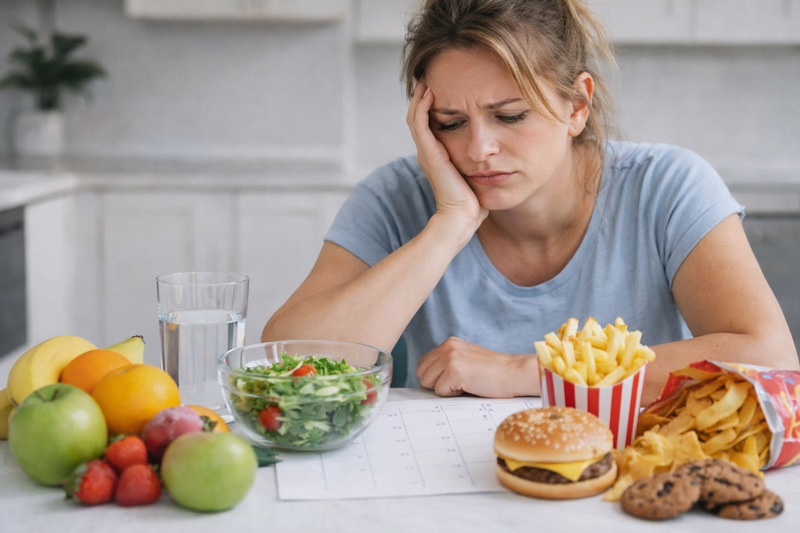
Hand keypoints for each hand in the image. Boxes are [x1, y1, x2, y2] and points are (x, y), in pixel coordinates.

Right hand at [406, 81, 487, 230]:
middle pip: (419, 115)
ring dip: (421, 95)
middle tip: (434, 74)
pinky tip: (431, 92)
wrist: (463, 218)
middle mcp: (429, 151)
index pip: (430, 122)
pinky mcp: (429, 154)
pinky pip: (419, 124)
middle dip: (425, 94)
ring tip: (428, 76)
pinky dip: (422, 106)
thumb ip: (481, 159)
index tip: (447, 85)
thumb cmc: (473, 201)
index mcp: (438, 154)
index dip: (434, 103)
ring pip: (416, 116)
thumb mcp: (477, 173)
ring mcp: (427, 152)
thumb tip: (498, 150)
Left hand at [415, 337, 539, 397]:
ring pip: (427, 382)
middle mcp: (447, 347)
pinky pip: (439, 391)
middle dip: (436, 384)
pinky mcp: (454, 370)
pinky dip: (453, 394)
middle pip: (421, 373)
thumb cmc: (493, 373)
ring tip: (465, 383)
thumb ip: (447, 363)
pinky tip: (470, 386)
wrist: (515, 374)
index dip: (435, 377)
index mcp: (449, 343)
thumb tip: (424, 381)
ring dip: (444, 389)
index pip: (423, 364)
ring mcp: (450, 358)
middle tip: (460, 382)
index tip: (455, 379)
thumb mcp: (466, 359)